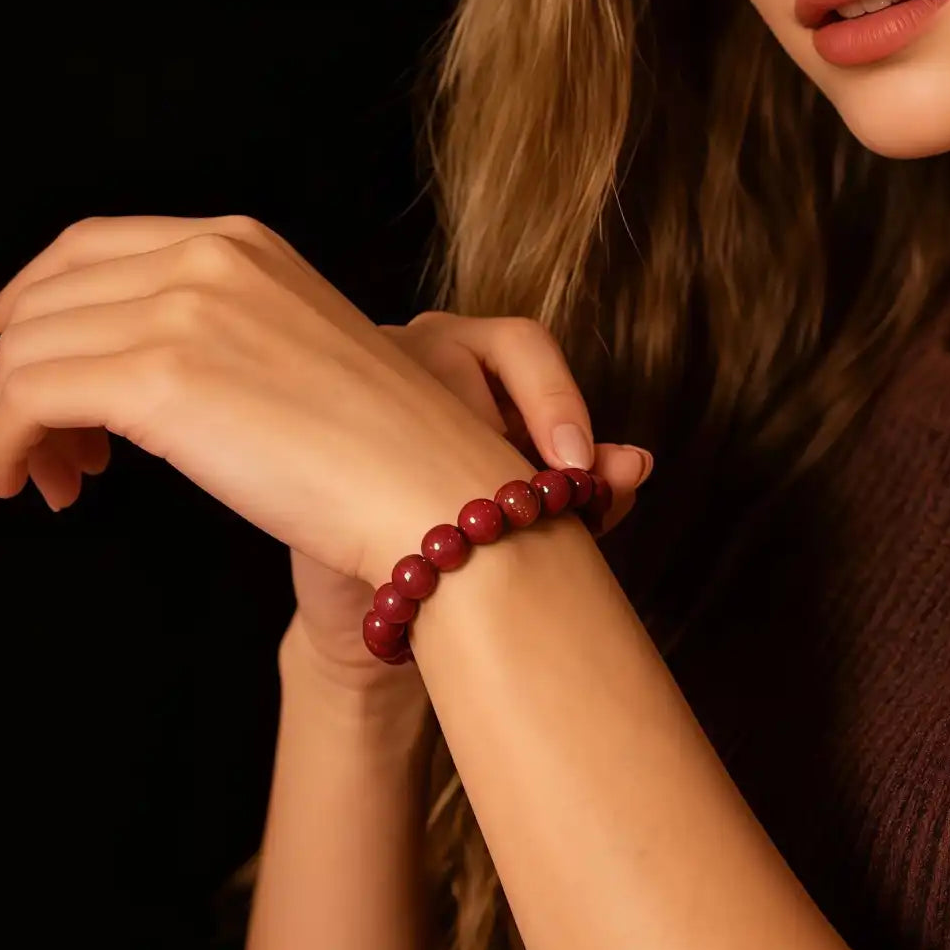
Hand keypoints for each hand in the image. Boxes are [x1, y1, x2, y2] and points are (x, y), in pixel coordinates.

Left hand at [0, 215, 542, 591]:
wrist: (433, 493)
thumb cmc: (384, 447)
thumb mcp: (300, 349)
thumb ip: (222, 333)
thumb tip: (138, 369)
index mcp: (243, 245)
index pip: (90, 247)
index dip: (34, 297)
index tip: (15, 347)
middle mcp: (207, 259)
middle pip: (47, 296)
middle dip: (22, 370)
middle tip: (40, 441)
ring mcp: (184, 313)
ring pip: (28, 351)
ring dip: (14, 419)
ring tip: (53, 475)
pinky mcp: (161, 383)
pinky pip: (28, 401)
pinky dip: (5, 444)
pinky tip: (29, 482)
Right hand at [286, 312, 654, 695]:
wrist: (391, 607)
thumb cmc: (468, 539)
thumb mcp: (537, 513)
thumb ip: (587, 489)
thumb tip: (636, 465)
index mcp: (462, 350)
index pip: (520, 343)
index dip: (558, 401)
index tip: (580, 469)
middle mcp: (404, 355)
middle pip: (472, 383)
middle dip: (513, 463)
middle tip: (536, 525)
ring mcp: (347, 392)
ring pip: (419, 422)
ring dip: (455, 488)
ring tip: (468, 544)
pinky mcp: (312, 452)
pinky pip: (366, 472)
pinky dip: (404, 515)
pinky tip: (421, 555)